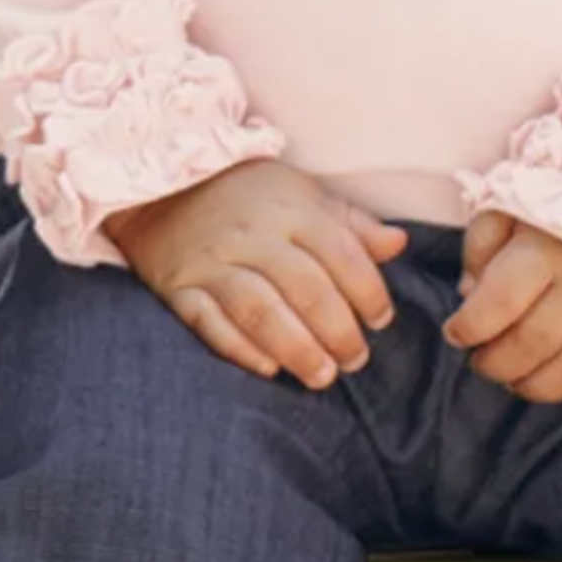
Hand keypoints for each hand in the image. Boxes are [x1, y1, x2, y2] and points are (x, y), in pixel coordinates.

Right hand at [104, 159, 407, 388]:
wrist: (162, 186)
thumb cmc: (248, 195)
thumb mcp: (303, 194)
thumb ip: (352, 224)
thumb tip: (399, 245)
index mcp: (291, 208)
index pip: (340, 252)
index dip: (368, 291)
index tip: (381, 320)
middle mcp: (253, 234)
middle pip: (305, 287)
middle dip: (337, 330)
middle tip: (356, 359)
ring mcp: (212, 261)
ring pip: (260, 310)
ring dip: (296, 348)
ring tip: (322, 376)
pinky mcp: (178, 287)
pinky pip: (209, 324)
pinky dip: (240, 350)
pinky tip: (269, 368)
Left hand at [443, 212, 561, 401]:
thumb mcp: (512, 202)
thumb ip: (481, 245)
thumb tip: (470, 295)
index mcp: (550, 248)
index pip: (499, 305)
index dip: (468, 328)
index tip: (455, 332)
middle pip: (532, 346)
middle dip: (494, 364)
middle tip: (481, 361)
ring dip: (534, 385)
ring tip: (514, 376)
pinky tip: (560, 371)